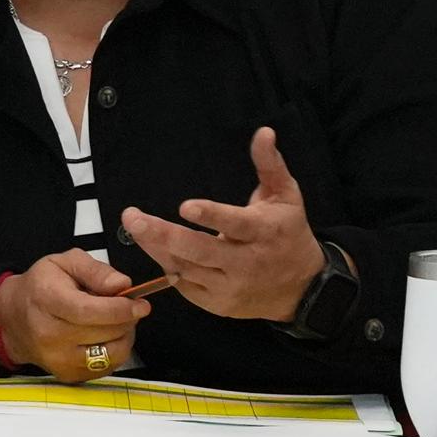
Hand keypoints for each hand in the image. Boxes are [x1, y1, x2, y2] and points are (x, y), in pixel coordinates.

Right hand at [0, 250, 154, 383]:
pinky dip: (115, 350)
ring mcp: (58, 359)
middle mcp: (50, 334)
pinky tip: (105, 336)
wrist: (13, 318)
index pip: (89, 311)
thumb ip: (95, 270)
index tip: (140, 304)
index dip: (121, 309)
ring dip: (124, 336)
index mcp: (47, 301)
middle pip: (106, 332)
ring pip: (112, 353)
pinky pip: (108, 366)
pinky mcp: (68, 375)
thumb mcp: (64, 263)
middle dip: (127, 319)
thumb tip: (121, 285)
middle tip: (128, 308)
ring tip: (115, 322)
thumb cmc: (41, 288)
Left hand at [120, 126, 325, 322]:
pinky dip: (167, 266)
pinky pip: (185, 286)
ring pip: (186, 269)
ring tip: (135, 227)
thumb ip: (270, 165)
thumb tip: (264, 132)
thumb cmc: (289, 234)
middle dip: (164, 235)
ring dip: (156, 248)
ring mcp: (231, 287)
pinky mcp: (218, 304)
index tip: (185, 207)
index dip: (211, 216)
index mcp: (264, 232)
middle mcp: (246, 263)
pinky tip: (154, 247)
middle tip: (134, 218)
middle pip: (200, 251)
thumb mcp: (287, 197)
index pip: (235, 224)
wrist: (302, 288)